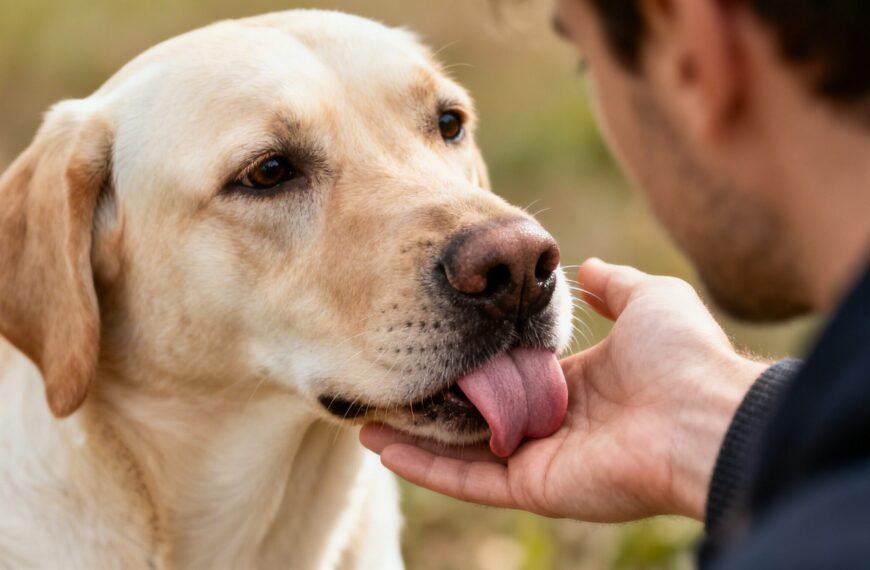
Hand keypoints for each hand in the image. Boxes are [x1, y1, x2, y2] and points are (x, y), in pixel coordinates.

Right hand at [360, 259, 768, 521]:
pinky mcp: (531, 485)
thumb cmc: (683, 355)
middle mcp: (552, 424)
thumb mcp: (648, 299)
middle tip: (386, 378)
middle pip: (477, 414)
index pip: (510, 374)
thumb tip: (587, 266)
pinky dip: (421, 465)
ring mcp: (539, 459)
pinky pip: (465, 478)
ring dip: (411, 436)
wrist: (705, 415)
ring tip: (365, 416)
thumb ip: (613, 284)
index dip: (471, 357)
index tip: (432, 335)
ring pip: (460, 449)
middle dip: (433, 399)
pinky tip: (379, 444)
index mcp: (577, 384)